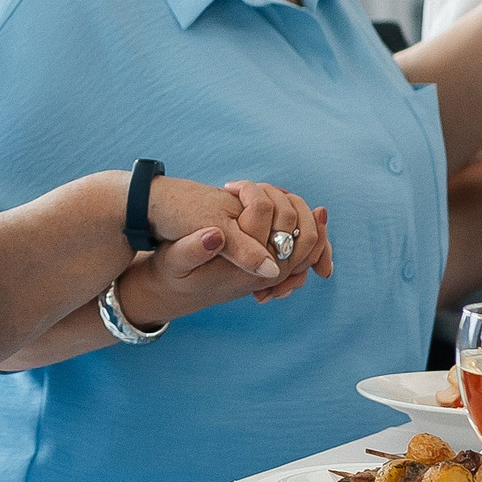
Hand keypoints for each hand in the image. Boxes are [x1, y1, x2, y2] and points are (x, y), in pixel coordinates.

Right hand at [127, 178, 334, 320]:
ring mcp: (269, 274)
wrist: (174, 292)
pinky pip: (298, 251)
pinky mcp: (266, 269)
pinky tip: (281, 209)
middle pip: (308, 242)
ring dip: (301, 217)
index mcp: (248, 273)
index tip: (267, 189)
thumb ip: (194, 249)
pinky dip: (299, 229)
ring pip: (308, 246)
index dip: (286, 211)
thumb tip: (217, 235)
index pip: (288, 241)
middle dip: (298, 209)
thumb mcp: (174, 259)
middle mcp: (266, 276)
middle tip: (273, 189)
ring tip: (277, 194)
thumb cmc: (172, 272)